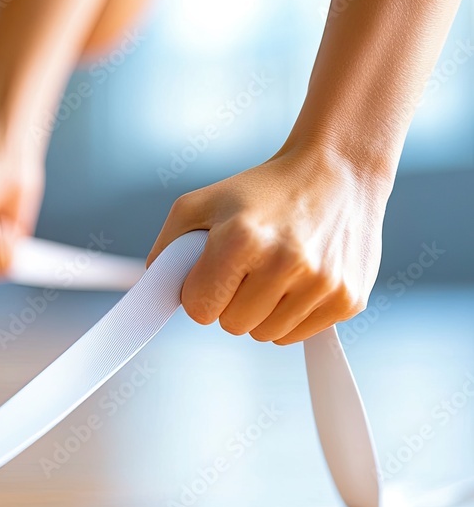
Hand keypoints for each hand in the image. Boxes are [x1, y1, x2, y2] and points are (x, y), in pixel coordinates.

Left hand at [147, 144, 390, 343]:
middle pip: (233, 326)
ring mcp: (322, 284)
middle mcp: (285, 262)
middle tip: (248, 267)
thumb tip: (157, 291)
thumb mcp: (202, 202)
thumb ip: (168, 248)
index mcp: (242, 238)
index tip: (213, 273)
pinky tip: (301, 278)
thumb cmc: (263, 189)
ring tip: (276, 270)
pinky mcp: (348, 300)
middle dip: (232, 302)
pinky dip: (291, 315)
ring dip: (262, 312)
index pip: (199, 308)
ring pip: (266, 336)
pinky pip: (297, 335)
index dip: (200, 292)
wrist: (339, 170)